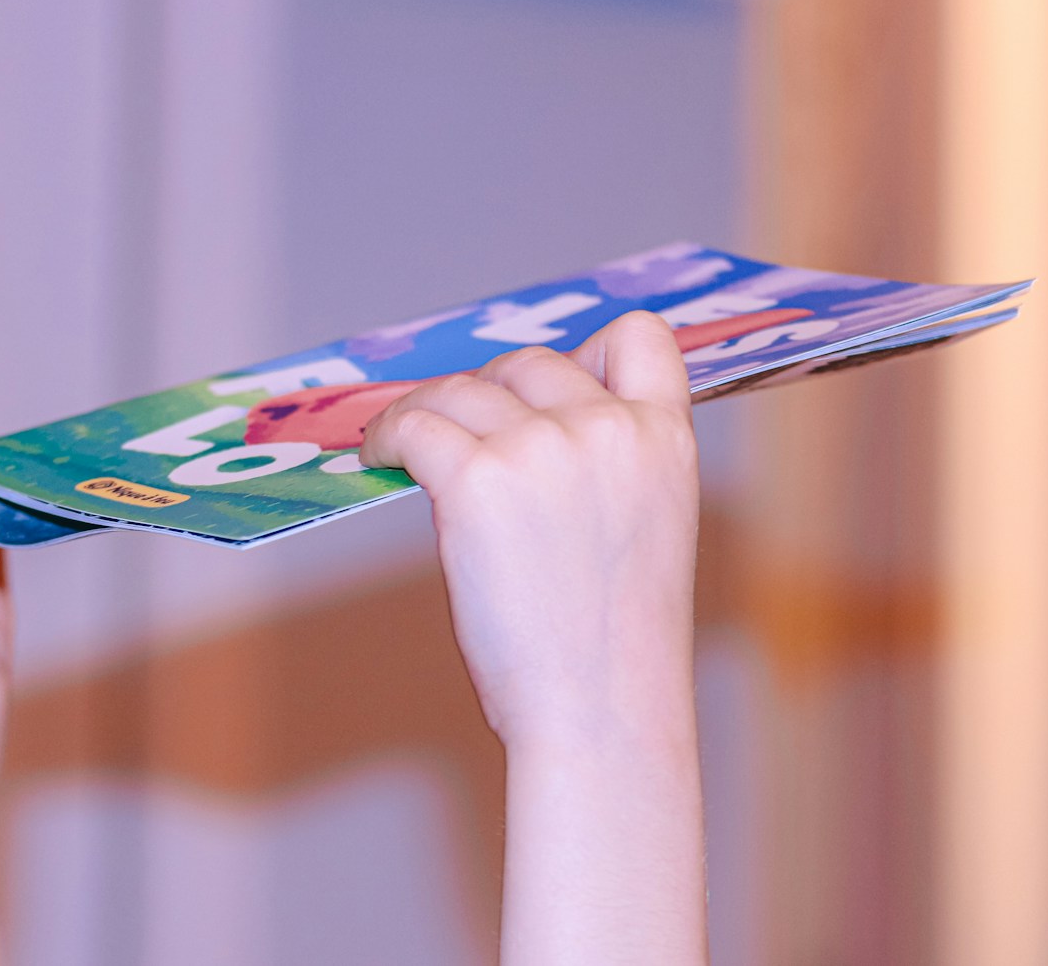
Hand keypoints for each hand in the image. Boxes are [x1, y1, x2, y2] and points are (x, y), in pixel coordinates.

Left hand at [360, 310, 706, 964]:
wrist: (600, 711)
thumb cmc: (613, 644)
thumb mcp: (643, 529)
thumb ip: (606, 464)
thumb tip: (519, 422)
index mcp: (667, 439)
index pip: (639, 337)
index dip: (587, 350)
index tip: (543, 389)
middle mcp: (609, 429)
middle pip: (529, 362)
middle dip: (489, 393)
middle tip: (459, 435)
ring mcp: (542, 448)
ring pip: (463, 390)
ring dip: (428, 411)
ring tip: (404, 442)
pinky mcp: (478, 479)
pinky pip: (415, 425)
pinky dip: (388, 435)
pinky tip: (379, 456)